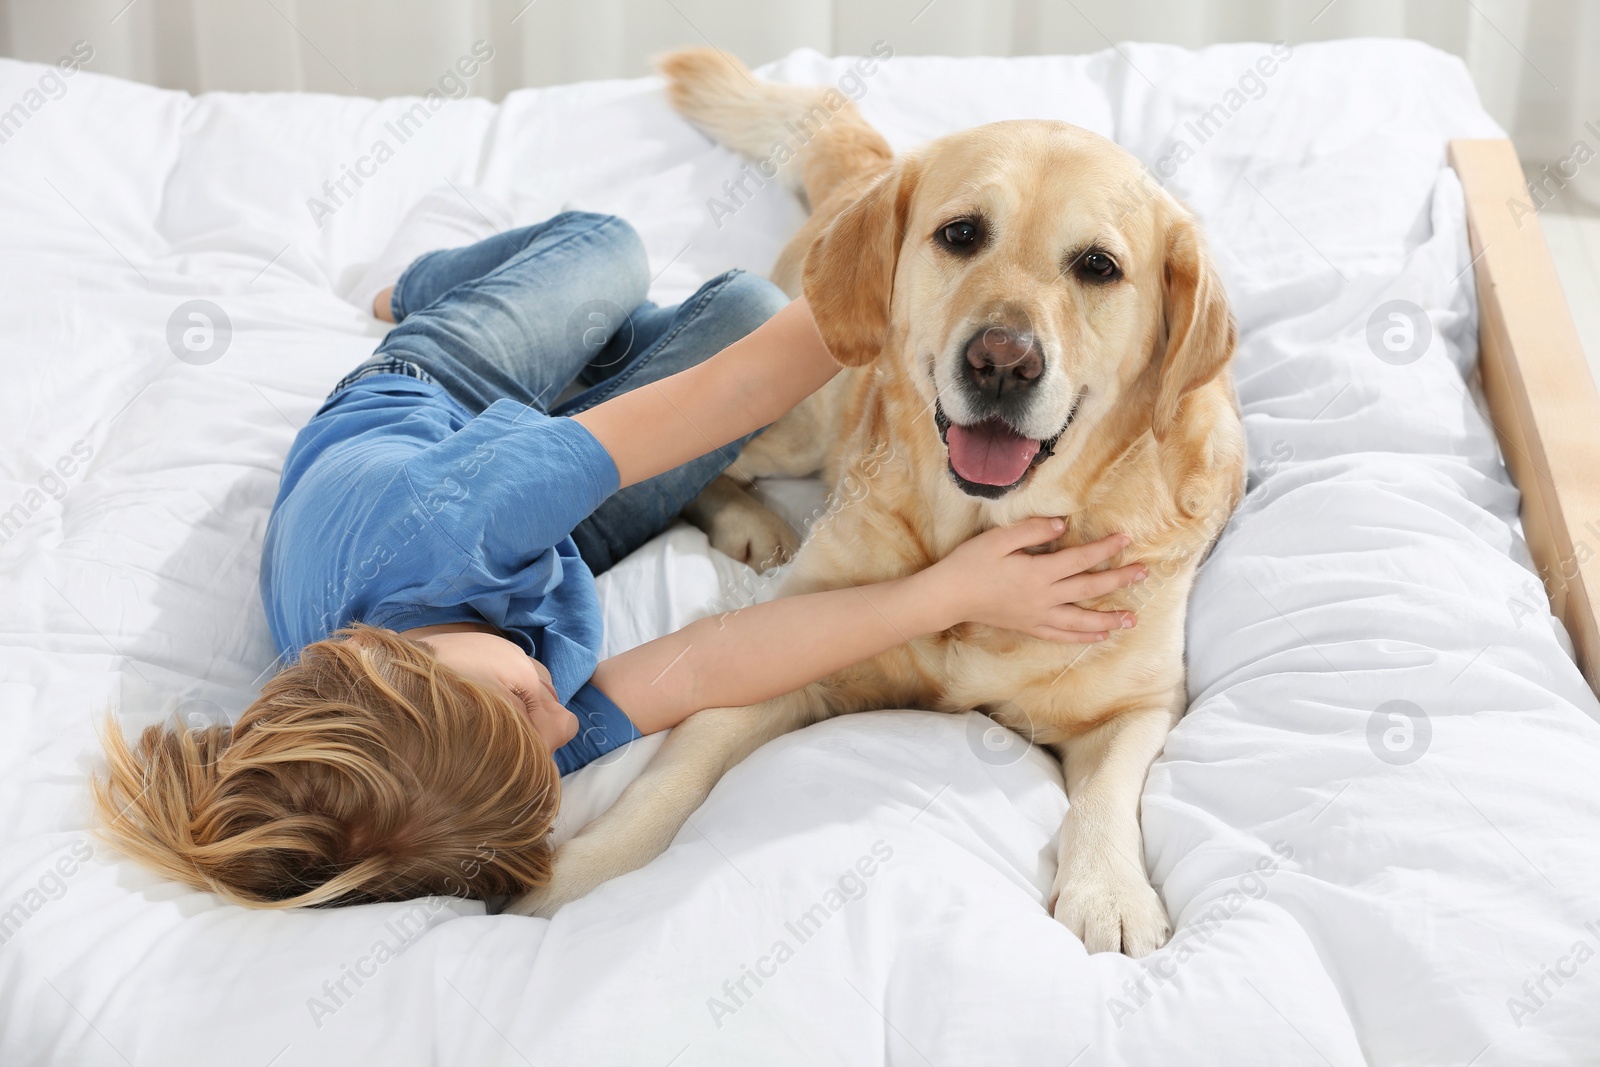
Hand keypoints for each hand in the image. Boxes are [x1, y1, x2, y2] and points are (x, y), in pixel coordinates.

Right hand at [926, 518, 1146, 641]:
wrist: (948, 597)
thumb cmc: (970, 564)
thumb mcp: (998, 539)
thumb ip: (1032, 531)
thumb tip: (1062, 526)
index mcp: (1038, 572)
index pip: (1081, 559)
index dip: (1106, 549)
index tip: (1126, 539)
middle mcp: (1044, 597)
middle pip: (1090, 590)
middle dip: (1119, 581)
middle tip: (1143, 574)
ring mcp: (1038, 616)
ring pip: (1082, 620)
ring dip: (1109, 619)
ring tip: (1132, 619)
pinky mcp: (1030, 627)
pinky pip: (1062, 635)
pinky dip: (1083, 637)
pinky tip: (1099, 637)